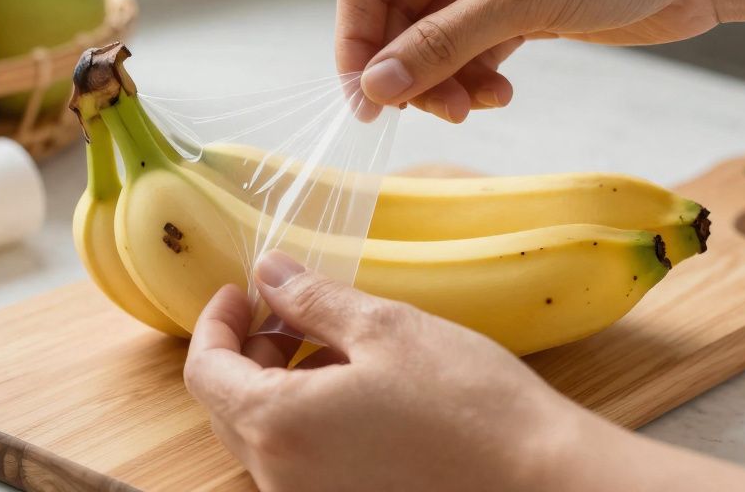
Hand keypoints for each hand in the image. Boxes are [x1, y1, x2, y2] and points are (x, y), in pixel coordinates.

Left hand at [183, 250, 579, 490]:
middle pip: (228, 405)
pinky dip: (308, 418)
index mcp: (279, 427)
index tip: (240, 291)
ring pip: (265, 433)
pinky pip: (300, 460)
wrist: (540, 478)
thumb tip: (269, 272)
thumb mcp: (385, 328)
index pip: (204, 371)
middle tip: (291, 309)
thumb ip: (312, 299)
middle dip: (250, 349)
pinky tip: (357, 388)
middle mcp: (281, 477)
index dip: (216, 322)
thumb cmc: (468, 402)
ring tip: (335, 342)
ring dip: (280, 383)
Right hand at [336, 0, 727, 120]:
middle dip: (410, 68)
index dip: (357, 39)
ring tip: (474, 106)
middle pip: (398, 15)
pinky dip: (476, 77)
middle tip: (433, 112)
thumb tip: (376, 85)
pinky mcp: (518, 4)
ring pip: (434, 40)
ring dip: (445, 80)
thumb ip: (443, 43)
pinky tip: (499, 94)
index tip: (363, 97)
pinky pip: (471, 49)